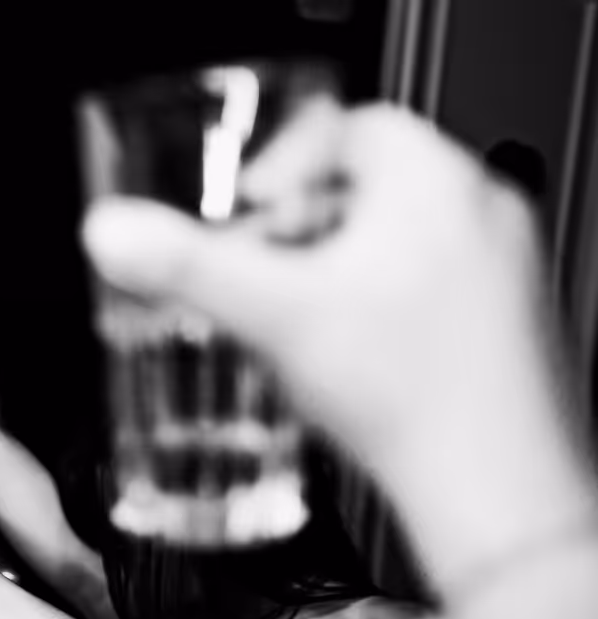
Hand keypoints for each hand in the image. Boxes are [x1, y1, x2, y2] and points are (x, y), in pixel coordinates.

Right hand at [79, 100, 556, 499]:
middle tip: (259, 273)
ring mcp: (504, 272)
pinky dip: (379, 315)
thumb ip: (185, 269)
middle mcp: (481, 213)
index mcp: (435, 181)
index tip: (248, 210)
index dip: (284, 163)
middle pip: (369, 190)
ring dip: (337, 274)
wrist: (492, 488)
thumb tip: (112, 234)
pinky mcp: (507, 329)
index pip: (350, 129)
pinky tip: (345, 366)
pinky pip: (432, 294)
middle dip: (300, 230)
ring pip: (400, 244)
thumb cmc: (411, 397)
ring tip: (294, 323)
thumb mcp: (271, 317)